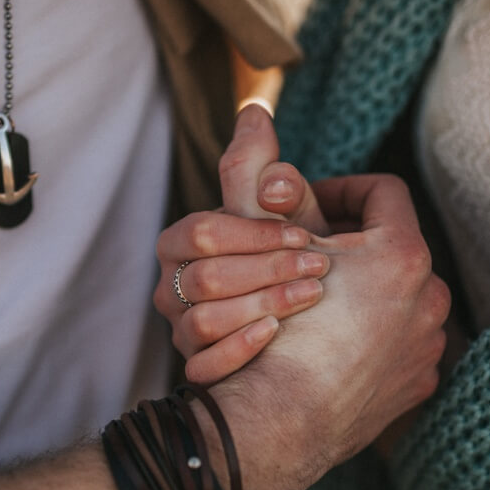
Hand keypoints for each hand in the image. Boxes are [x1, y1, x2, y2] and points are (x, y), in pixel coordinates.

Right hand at [154, 105, 330, 383]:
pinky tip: (279, 338)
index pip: (203, 229)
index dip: (257, 226)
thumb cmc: (280, 275)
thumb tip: (255, 109)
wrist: (286, 366)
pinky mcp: (199, 380)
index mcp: (177, 246)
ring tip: (313, 295)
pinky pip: (206, 369)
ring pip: (203, 323)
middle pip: (206, 276)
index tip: (299, 226)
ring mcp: (179, 340)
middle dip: (268, 264)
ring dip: (264, 302)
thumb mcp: (273, 217)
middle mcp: (168, 293)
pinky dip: (244, 349)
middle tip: (320, 261)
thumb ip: (256, 167)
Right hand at [210, 173, 450, 489]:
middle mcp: (431, 298)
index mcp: (403, 252)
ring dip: (360, 291)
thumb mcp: (263, 241)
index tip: (306, 207)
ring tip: (315, 300)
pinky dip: (370, 336)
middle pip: (390, 247)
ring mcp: (429, 346)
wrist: (281, 423)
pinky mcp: (418, 385)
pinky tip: (330, 345)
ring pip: (396, 298)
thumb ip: (258, 173)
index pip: (381, 191)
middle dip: (348, 246)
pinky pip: (399, 344)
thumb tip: (253, 110)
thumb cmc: (275, 328)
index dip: (339, 189)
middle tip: (303, 255)